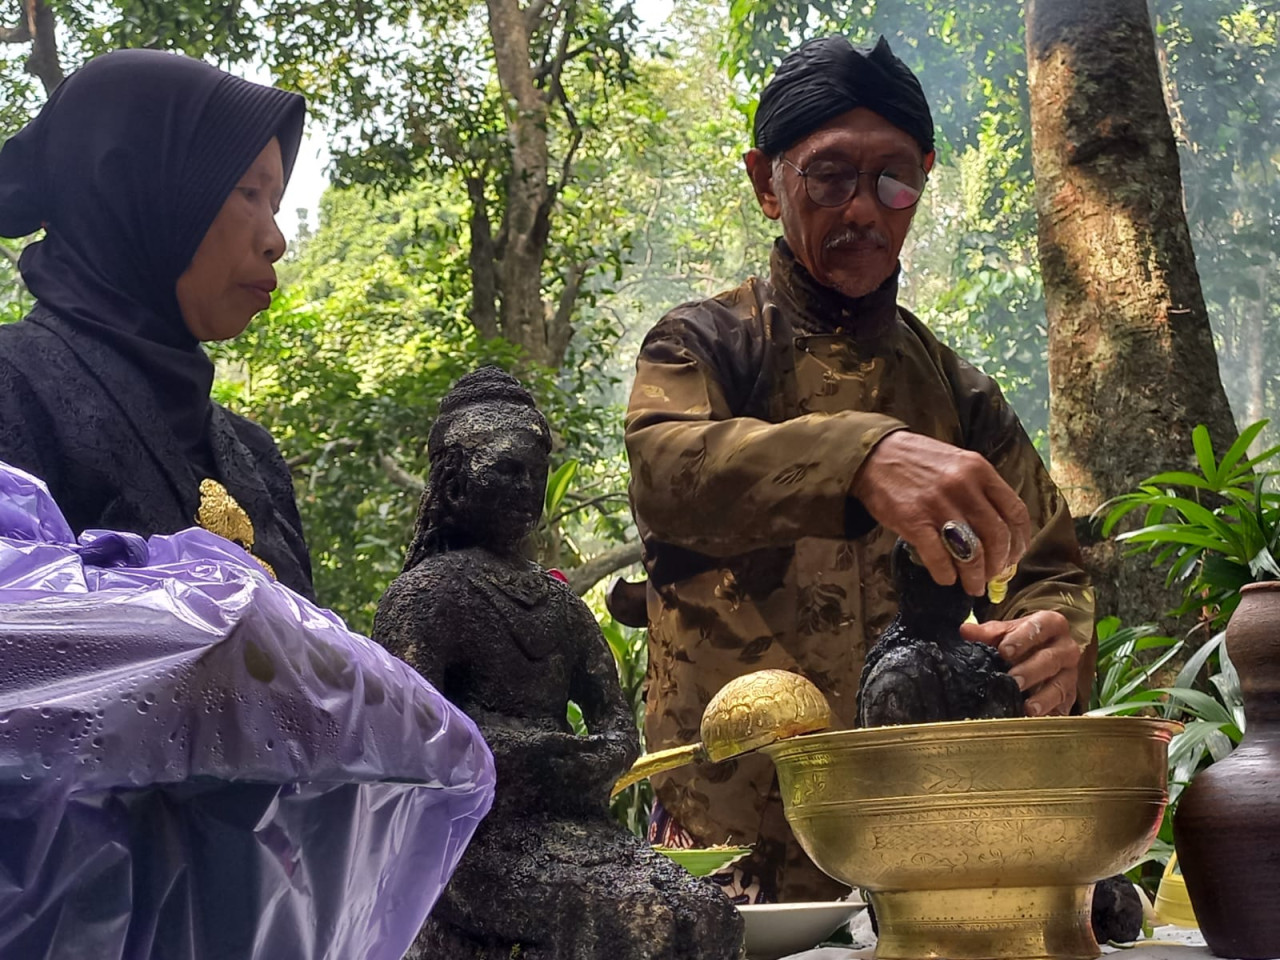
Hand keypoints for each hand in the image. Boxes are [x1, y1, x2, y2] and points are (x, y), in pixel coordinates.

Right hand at [851, 431, 1031, 595]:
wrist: (873, 455)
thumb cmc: (917, 462)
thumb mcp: (957, 463)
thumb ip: (978, 490)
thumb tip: (998, 531)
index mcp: (979, 470)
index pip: (1015, 512)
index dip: (1019, 542)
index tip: (1014, 557)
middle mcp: (963, 486)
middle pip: (997, 536)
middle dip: (999, 565)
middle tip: (992, 577)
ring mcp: (938, 504)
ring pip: (972, 552)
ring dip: (975, 577)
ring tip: (972, 586)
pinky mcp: (913, 521)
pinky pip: (939, 558)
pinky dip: (946, 575)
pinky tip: (946, 578)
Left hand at [960, 611, 1080, 715]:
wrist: (1042, 654)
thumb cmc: (1022, 640)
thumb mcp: (1006, 632)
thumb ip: (987, 632)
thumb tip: (966, 630)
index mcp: (1052, 624)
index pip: (1041, 627)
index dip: (1022, 639)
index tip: (1004, 651)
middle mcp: (1066, 649)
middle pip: (1051, 659)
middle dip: (1030, 670)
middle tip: (1013, 680)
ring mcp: (1070, 674)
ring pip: (1059, 686)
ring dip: (1043, 698)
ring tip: (1028, 708)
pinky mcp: (1069, 696)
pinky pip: (1062, 707)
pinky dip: (1050, 714)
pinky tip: (1036, 720)